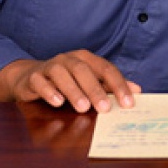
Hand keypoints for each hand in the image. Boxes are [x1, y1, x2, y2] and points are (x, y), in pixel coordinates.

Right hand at [0, 51, 141, 112]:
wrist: (30, 77)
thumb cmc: (67, 80)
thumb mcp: (90, 81)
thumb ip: (111, 86)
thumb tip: (137, 91)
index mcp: (86, 59)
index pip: (107, 69)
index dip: (119, 85)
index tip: (129, 103)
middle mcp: (69, 59)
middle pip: (84, 70)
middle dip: (96, 89)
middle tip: (105, 109)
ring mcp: (50, 66)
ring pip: (62, 74)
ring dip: (74, 91)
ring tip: (83, 107)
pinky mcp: (33, 77)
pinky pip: (40, 81)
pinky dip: (49, 91)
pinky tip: (57, 102)